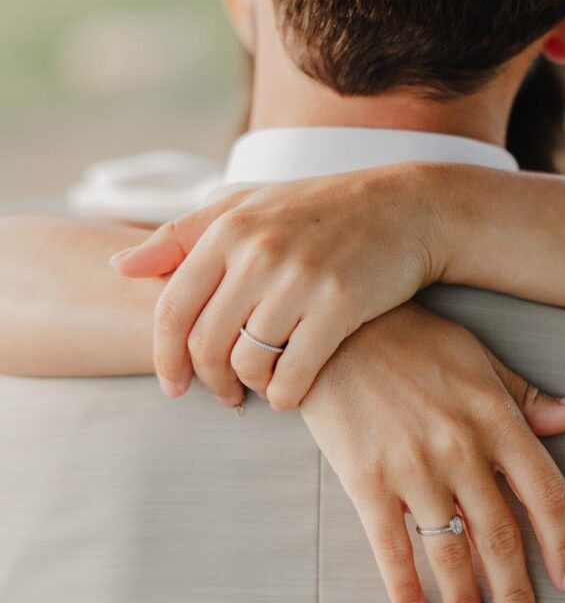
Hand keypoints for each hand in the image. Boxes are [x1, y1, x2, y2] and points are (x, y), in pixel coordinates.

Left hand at [111, 165, 443, 409]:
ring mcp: (299, 278)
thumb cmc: (319, 211)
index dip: (165, 358)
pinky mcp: (340, 304)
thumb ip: (182, 237)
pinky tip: (288, 394)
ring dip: (250, 389)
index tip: (172, 386)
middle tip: (223, 396)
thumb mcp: (247, 207)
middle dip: (208, 382)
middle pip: (206, 344)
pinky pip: (294, 373)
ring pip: (248, 362)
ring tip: (260, 388)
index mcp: (227, 228)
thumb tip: (120, 266)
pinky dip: (285, 395)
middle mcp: (257, 251)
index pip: (171, 310)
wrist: (406, 209)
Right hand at [301, 303, 564, 602]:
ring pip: (448, 548)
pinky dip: (401, 582)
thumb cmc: (409, 341)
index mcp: (495, 418)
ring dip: (464, 597)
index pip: (545, 494)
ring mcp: (411, 467)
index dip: (563, 543)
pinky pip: (389, 543)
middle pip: (500, 536)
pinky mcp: (365, 479)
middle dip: (515, 591)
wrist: (334, 329)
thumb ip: (528, 399)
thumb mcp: (478, 360)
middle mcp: (460, 449)